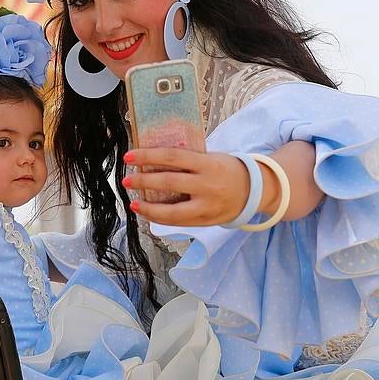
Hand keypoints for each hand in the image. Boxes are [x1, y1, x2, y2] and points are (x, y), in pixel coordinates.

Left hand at [123, 148, 250, 226]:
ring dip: (148, 207)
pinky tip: (147, 213)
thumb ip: (186, 160)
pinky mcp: (206, 222)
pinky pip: (178, 222)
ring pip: (171, 211)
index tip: (129, 156)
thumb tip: (153, 158)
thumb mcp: (209, 157)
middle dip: (143, 181)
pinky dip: (159, 218)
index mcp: (207, 164)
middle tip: (126, 179)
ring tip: (133, 201)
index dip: (148, 156)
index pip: (171, 157)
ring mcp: (206, 207)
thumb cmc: (226, 168)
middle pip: (168, 183)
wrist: (254, 190)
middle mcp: (206, 185)